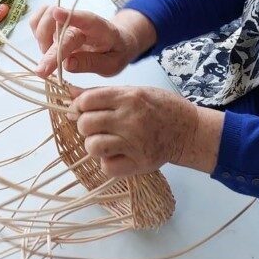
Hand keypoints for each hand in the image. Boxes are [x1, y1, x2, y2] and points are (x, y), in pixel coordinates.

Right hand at [30, 6, 138, 76]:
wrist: (117, 42)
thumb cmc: (114, 53)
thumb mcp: (111, 65)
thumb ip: (91, 63)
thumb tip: (67, 64)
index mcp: (101, 30)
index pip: (87, 19)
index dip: (71, 16)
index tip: (57, 13)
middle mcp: (81, 22)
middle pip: (58, 26)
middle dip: (47, 48)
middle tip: (44, 71)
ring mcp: (67, 20)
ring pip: (44, 19)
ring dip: (41, 40)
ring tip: (50, 58)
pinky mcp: (56, 23)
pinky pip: (38, 21)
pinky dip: (36, 33)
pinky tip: (45, 47)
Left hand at [69, 86, 222, 176]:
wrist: (189, 130)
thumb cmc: (161, 108)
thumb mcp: (135, 92)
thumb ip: (102, 93)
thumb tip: (69, 92)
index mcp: (129, 97)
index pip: (87, 100)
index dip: (79, 105)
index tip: (82, 109)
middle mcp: (130, 119)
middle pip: (85, 124)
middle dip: (85, 125)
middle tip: (96, 127)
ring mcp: (135, 143)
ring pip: (92, 146)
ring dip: (94, 144)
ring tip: (106, 141)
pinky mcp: (139, 163)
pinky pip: (107, 166)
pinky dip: (107, 162)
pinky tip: (117, 154)